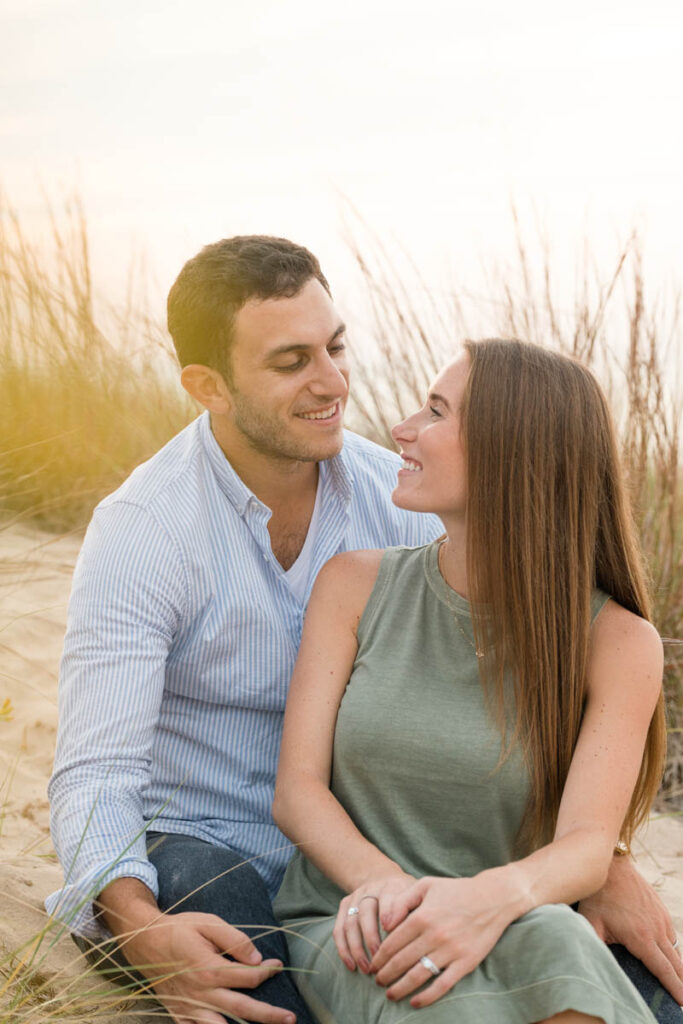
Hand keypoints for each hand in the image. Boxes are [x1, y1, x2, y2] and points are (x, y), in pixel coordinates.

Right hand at [119, 910, 294, 1023]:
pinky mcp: (179, 1015)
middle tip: (290, 1018)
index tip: (277, 965)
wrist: (144, 941)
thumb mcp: (208, 922)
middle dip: (269, 1016)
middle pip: (242, 1009)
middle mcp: (201, 993)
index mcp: (210, 969)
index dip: (267, 972)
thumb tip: (257, 958)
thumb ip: (234, 939)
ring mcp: (189, 1008)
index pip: (248, 977)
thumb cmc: (179, 929)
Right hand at [333, 872, 415, 973]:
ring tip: (366, 968)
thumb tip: (418, 935)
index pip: (388, 897)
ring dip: (356, 947)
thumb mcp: (416, 898)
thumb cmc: (406, 899)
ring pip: (350, 922)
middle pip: (366, 910)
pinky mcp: (344, 906)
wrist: (384, 880)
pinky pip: (339, 929)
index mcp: (391, 885)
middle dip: (370, 936)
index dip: (387, 912)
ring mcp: (355, 897)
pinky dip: (343, 948)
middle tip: (379, 959)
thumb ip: (417, 911)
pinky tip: (351, 965)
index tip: (390, 931)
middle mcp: (371, 889)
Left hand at [370, 872, 522, 1008]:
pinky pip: (442, 985)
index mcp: (422, 916)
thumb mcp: (425, 885)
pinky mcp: (466, 963)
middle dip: (385, 974)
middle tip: (377, 981)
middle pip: (401, 961)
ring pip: (418, 975)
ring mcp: (450, 950)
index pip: (392, 943)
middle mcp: (434, 935)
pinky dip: (427, 997)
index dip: (379, 957)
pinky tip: (415, 1002)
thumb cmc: (456, 890)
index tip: (372, 965)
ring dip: (400, 987)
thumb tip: (384, 924)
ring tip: (390, 994)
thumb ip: (401, 901)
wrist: (492, 898)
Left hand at [578, 855, 682, 1004]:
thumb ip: (593, 944)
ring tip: (678, 980)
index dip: (675, 989)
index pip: (663, 970)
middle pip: (676, 963)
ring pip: (676, 949)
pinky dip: (674, 948)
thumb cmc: (598, 895)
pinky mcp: (661, 909)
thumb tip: (592, 964)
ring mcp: (661, 918)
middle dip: (681, 982)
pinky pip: (672, 933)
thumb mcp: (590, 921)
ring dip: (678, 966)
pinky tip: (670, 955)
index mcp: (641, 938)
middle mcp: (656, 929)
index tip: (682, 1003)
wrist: (611, 864)